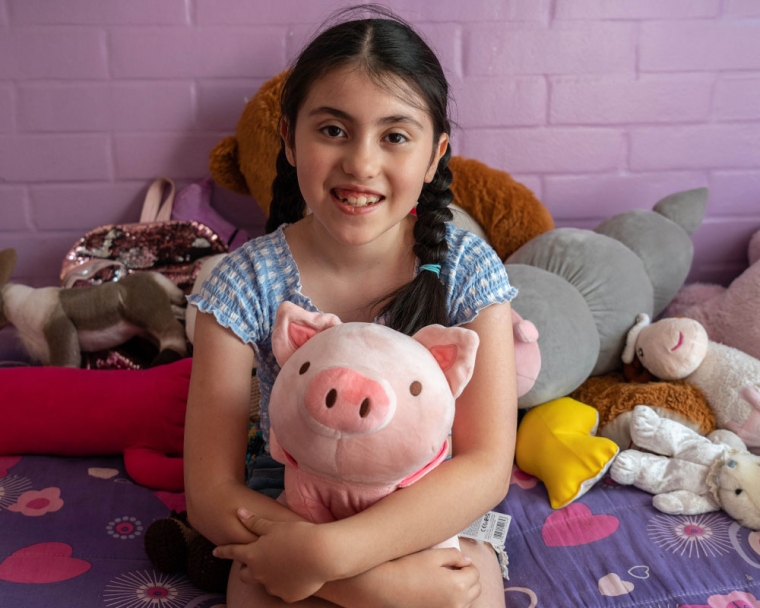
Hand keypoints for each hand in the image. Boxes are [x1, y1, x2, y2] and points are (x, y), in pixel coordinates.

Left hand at [213, 508, 334, 602]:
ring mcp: (273, 587)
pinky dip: (285, 582)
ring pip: (265, 582)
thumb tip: (239, 512)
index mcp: (253, 555)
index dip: (224, 551)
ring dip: (269, 575)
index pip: (233, 552)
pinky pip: (283, 590)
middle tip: (255, 559)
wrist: (322, 554)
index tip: (216, 551)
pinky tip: (296, 573)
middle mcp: (259, 574)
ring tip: (283, 563)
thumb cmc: (298, 535)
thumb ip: (255, 522)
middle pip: (245, 575)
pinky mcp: (288, 595)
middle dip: (247, 568)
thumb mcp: (275, 526)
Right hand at [366, 548, 480, 607]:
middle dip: (468, 577)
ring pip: (468, 601)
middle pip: (476, 589)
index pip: (475, 573)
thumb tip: (466, 561)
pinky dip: (454, 601)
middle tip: (454, 570)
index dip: (467, 564)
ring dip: (463, 591)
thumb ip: (454, 555)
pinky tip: (440, 592)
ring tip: (446, 581)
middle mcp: (456, 603)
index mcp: (457, 585)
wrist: (387, 587)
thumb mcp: (433, 555)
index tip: (458, 562)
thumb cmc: (407, 570)